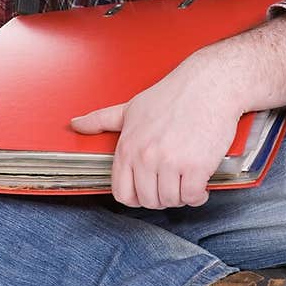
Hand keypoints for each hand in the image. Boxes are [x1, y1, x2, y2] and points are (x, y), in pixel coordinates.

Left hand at [69, 58, 241, 208]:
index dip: (136, 196)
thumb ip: (101, 120)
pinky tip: (199, 184)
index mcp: (127, 146)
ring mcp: (170, 162)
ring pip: (171, 201)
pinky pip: (192, 197)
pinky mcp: (196, 167)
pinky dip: (197, 195)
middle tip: (171, 182)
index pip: (122, 193)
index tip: (148, 190)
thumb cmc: (172, 94)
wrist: (208, 84)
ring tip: (185, 179)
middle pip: (148, 200)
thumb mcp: (130, 107)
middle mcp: (145, 156)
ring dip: (180, 196)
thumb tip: (76, 124)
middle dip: (161, 196)